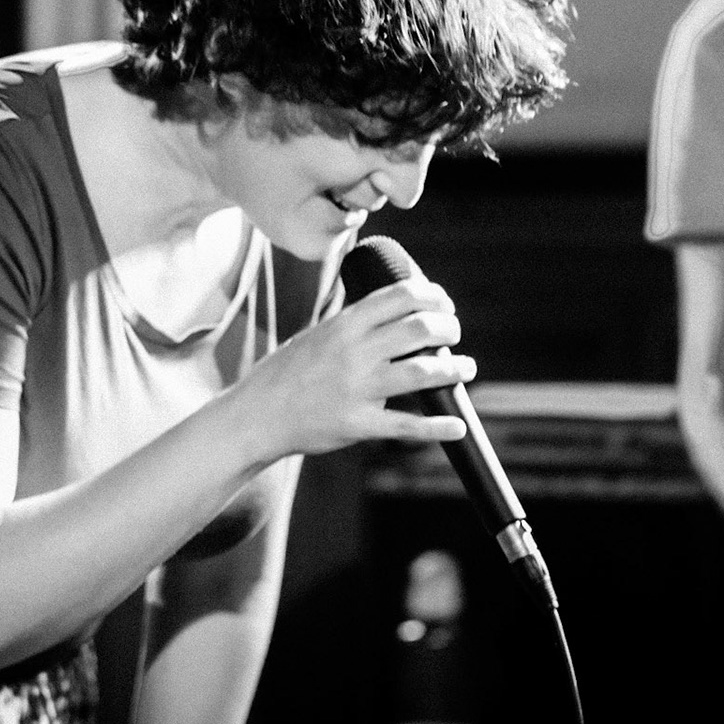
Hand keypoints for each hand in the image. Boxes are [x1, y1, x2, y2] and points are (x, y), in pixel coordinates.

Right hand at [226, 278, 474, 459]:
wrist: (256, 415)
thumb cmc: (288, 373)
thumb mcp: (319, 333)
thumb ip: (354, 321)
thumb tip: (393, 304)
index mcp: (345, 324)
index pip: (402, 296)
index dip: (433, 296)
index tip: (444, 305)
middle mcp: (354, 352)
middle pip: (420, 330)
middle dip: (449, 329)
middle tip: (455, 334)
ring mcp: (357, 389)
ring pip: (422, 373)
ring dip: (455, 370)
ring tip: (466, 368)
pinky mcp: (358, 424)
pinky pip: (406, 425)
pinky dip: (438, 427)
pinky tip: (458, 426)